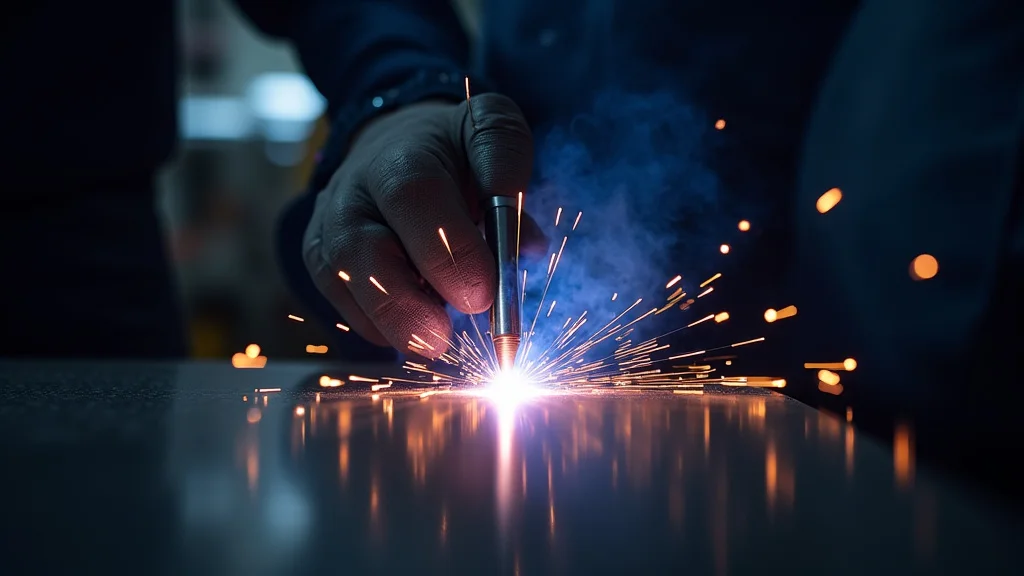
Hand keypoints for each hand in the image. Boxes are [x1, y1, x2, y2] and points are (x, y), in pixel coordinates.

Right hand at [303, 94, 536, 356]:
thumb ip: (509, 178)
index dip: (449, 250)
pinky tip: (411, 329)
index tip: (482, 297)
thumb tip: (528, 245)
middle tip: (442, 339)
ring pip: (341, 278)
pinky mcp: (318, 254)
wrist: (395, 142)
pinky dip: (375, 324)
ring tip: (433, 341)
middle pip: (360, 249)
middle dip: (403, 303)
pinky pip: (338, 299)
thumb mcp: (491, 135)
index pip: (416, 196)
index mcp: (404, 153)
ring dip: (389, 319)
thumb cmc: (454, 150)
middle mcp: (353, 187)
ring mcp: (329, 222)